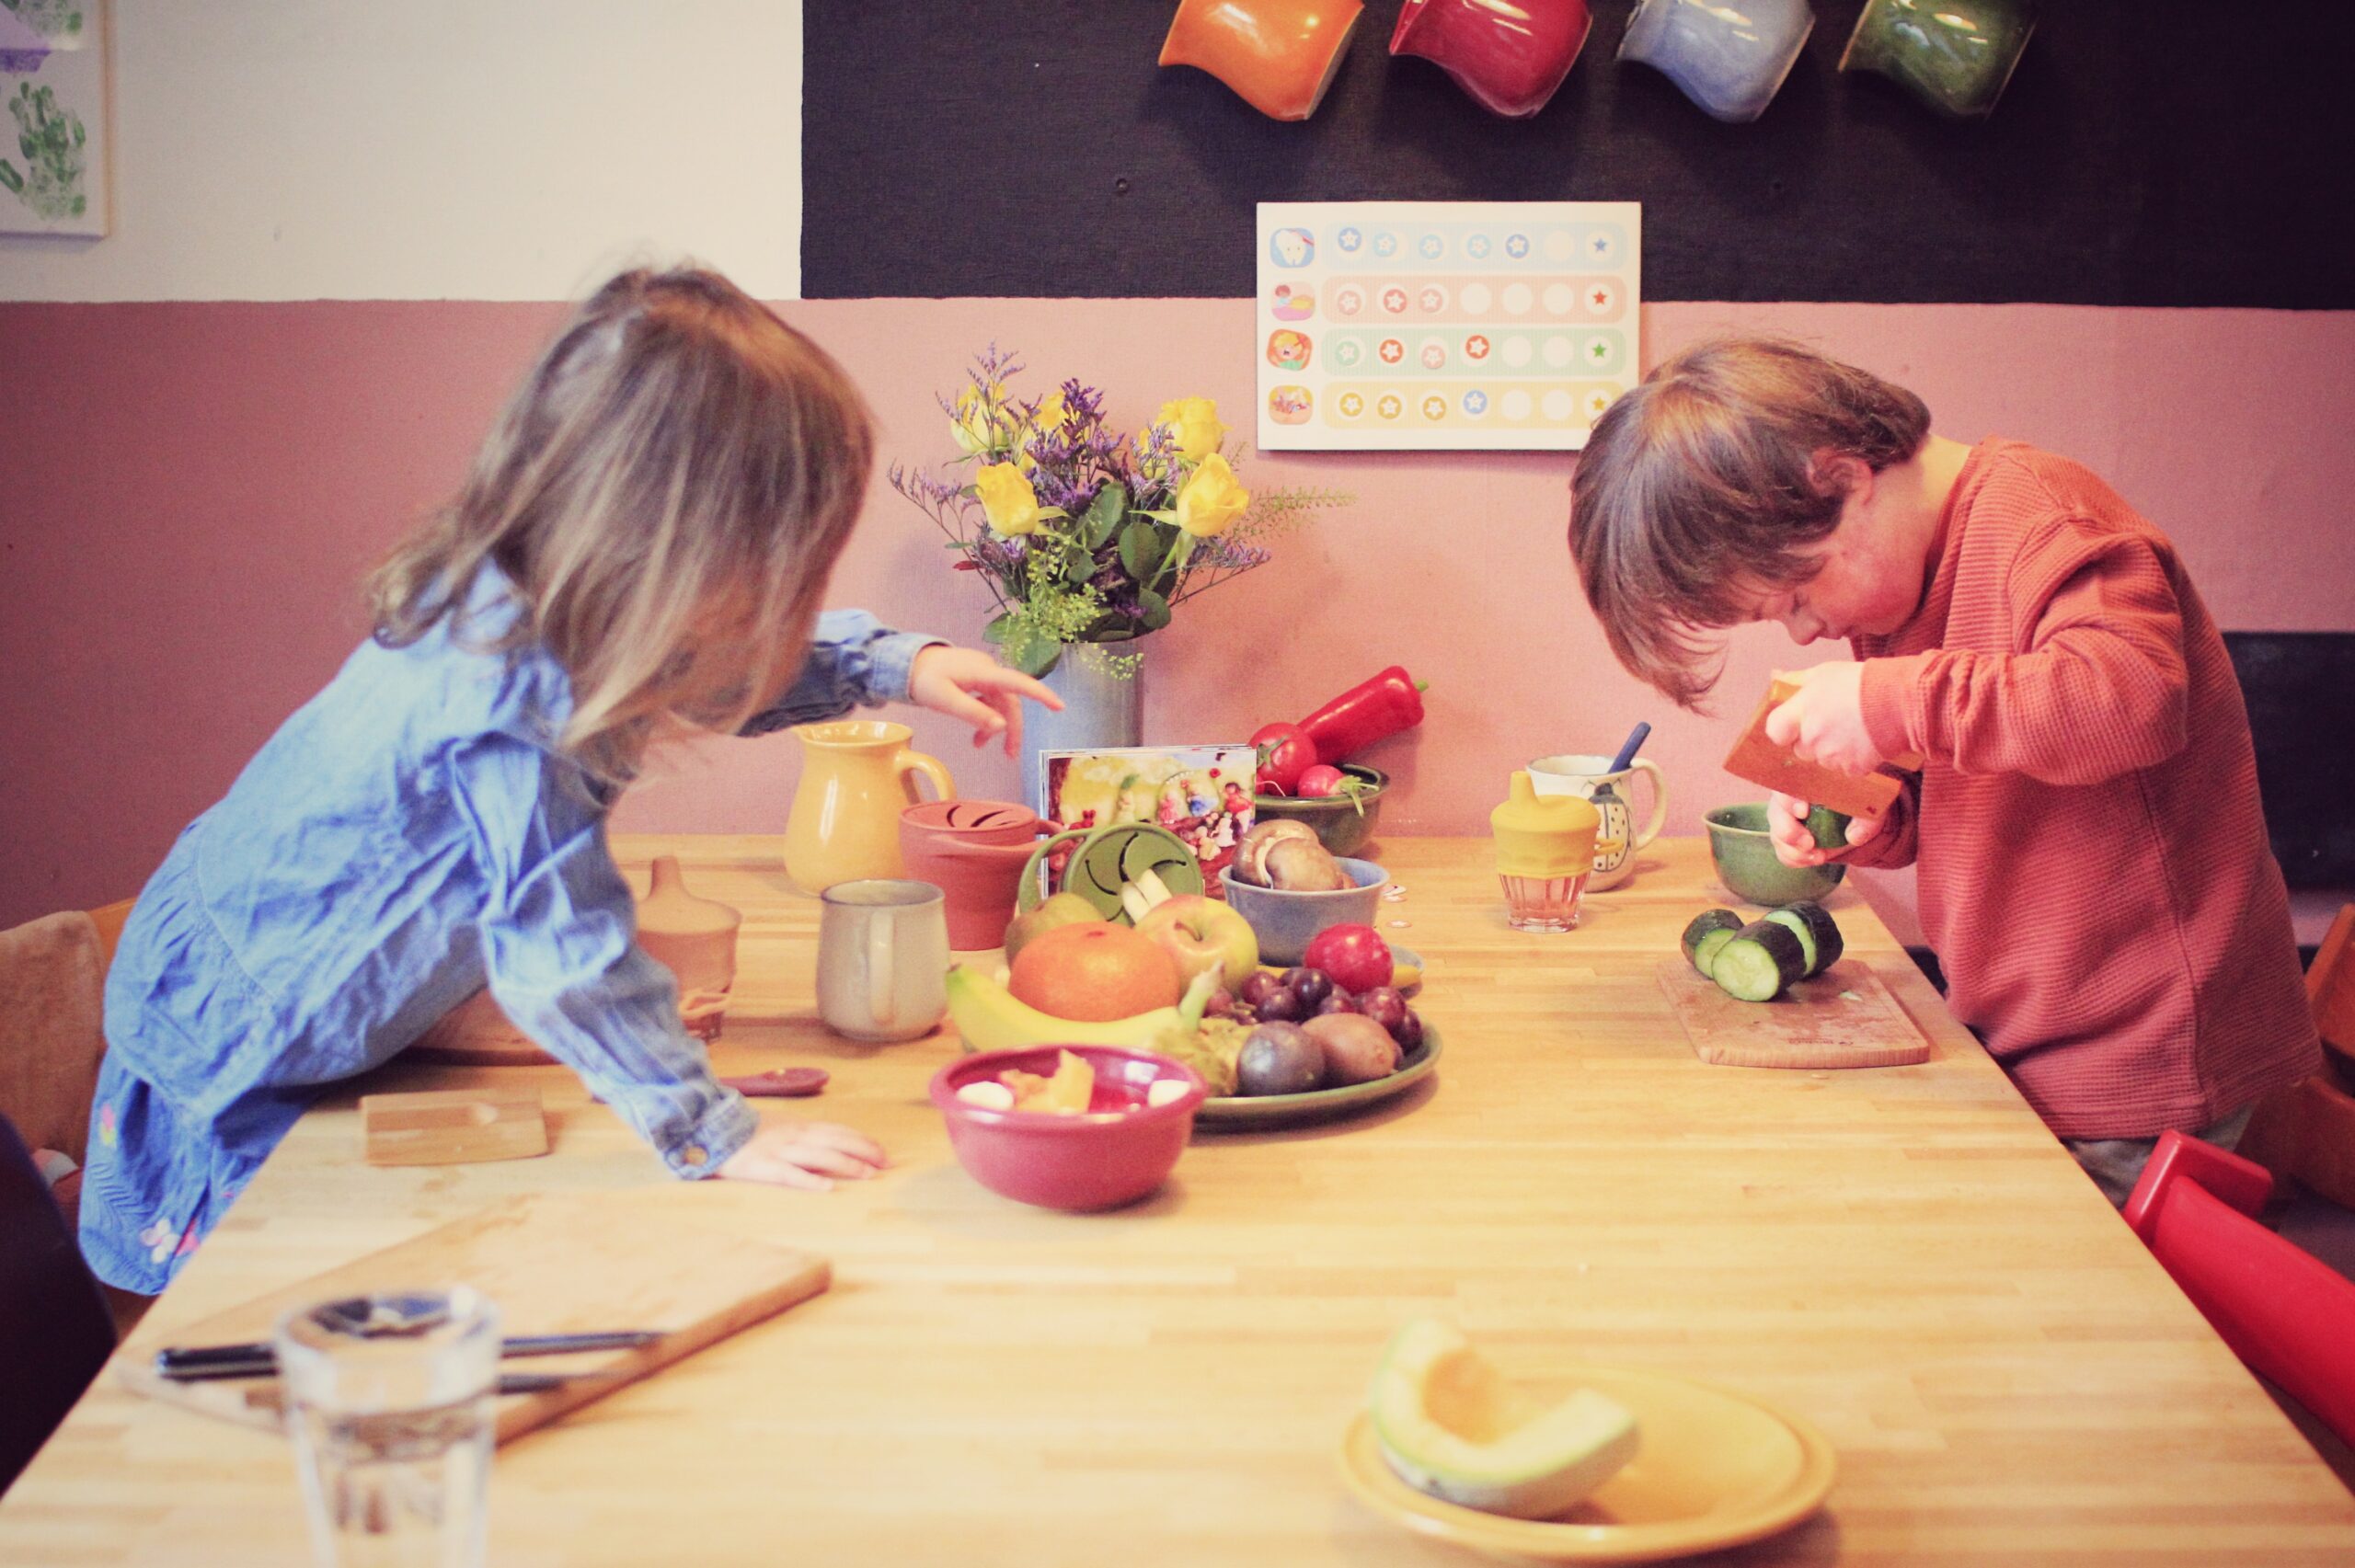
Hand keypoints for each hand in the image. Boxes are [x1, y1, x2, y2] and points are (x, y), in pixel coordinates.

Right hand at [717, 1120, 886, 1190]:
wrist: (709, 1126)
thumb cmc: (746, 1130)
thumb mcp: (780, 1125)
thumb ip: (803, 1134)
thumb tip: (831, 1145)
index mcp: (799, 1126)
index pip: (839, 1132)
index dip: (863, 1142)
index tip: (884, 1153)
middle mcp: (794, 1136)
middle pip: (836, 1142)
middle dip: (864, 1153)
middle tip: (887, 1166)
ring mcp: (779, 1150)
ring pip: (819, 1156)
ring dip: (846, 1165)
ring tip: (868, 1175)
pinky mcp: (762, 1167)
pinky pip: (789, 1174)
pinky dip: (809, 1180)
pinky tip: (826, 1188)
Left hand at [909, 645, 1063, 757]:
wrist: (907, 662)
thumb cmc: (924, 680)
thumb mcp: (945, 700)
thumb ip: (973, 713)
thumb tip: (1001, 727)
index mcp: (983, 673)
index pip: (1018, 683)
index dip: (1040, 695)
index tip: (1059, 707)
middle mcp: (988, 671)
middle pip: (1010, 701)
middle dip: (1012, 728)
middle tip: (1010, 755)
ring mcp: (983, 674)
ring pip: (1000, 703)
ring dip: (996, 726)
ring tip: (980, 747)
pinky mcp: (977, 678)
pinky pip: (990, 699)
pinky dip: (986, 717)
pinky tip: (976, 732)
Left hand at [1762, 662, 1881, 776]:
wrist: (1900, 701)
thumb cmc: (1861, 682)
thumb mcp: (1824, 672)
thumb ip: (1796, 680)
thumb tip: (1776, 678)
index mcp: (1800, 713)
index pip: (1774, 731)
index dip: (1783, 729)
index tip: (1794, 723)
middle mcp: (1811, 738)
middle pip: (1800, 749)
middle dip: (1811, 740)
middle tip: (1832, 722)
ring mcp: (1831, 756)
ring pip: (1822, 760)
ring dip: (1832, 750)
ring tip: (1852, 729)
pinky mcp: (1852, 769)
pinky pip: (1845, 768)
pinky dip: (1852, 759)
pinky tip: (1864, 741)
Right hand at [1767, 790, 1885, 867]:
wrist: (1856, 818)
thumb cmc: (1860, 802)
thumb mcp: (1870, 807)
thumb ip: (1866, 819)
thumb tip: (1853, 836)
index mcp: (1807, 782)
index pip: (1789, 785)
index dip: (1790, 800)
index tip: (1803, 812)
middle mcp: (1790, 799)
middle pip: (1775, 812)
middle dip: (1789, 831)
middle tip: (1809, 843)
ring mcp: (1786, 821)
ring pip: (1777, 835)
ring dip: (1794, 851)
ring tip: (1819, 857)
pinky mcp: (1788, 840)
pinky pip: (1783, 852)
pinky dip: (1796, 860)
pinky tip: (1814, 859)